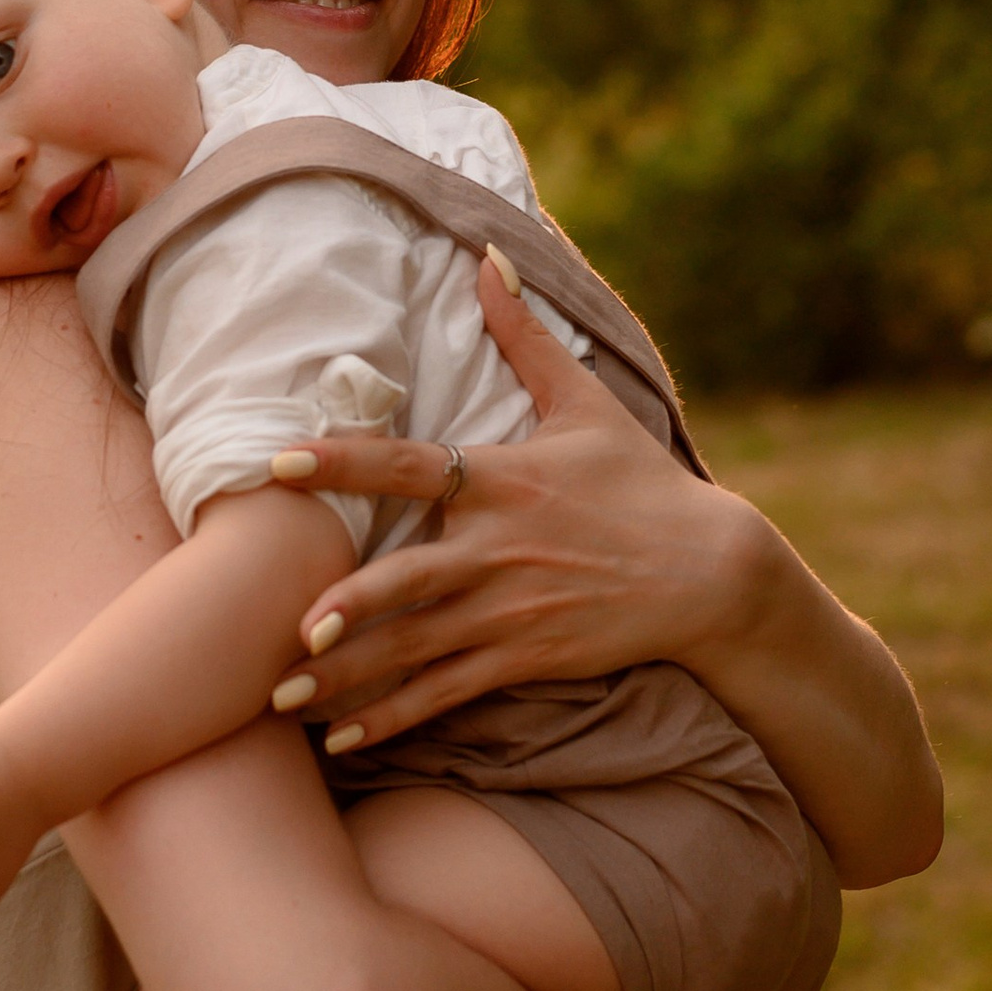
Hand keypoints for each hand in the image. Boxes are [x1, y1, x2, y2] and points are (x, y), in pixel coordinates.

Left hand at [265, 254, 754, 752]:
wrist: (712, 573)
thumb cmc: (642, 482)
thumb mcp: (587, 402)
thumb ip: (525, 334)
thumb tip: (488, 253)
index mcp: (502, 479)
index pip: (408, 465)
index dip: (343, 461)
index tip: (279, 461)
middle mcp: (497, 550)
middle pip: (408, 580)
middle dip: (347, 609)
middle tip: (286, 630)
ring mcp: (510, 611)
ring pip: (415, 649)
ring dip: (347, 677)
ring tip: (281, 698)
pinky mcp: (525, 658)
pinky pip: (446, 692)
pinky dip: (393, 716)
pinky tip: (342, 737)